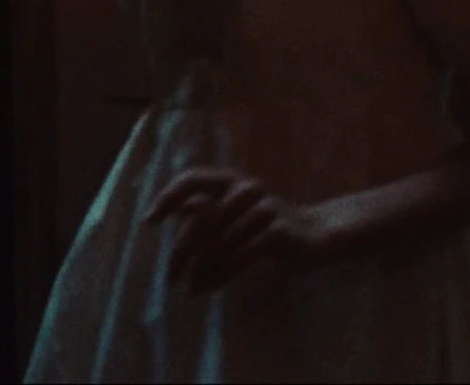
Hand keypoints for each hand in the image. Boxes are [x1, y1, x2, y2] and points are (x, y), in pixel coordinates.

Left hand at [144, 167, 332, 291]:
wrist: (318, 234)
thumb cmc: (270, 222)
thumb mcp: (237, 209)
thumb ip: (208, 207)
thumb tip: (173, 210)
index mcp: (232, 180)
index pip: (193, 179)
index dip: (168, 197)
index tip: (150, 221)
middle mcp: (245, 188)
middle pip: (201, 222)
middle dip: (181, 253)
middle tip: (170, 278)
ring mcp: (262, 209)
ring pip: (217, 244)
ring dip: (199, 272)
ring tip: (191, 290)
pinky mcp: (275, 232)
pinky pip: (236, 257)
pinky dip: (218, 276)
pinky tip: (210, 289)